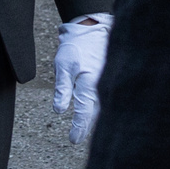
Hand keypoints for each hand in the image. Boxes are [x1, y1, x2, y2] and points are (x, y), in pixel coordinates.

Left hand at [52, 12, 111, 145]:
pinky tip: (98, 113)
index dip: (79, 127)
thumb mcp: (63, 65)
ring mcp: (109, 82)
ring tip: (87, 130)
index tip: (73, 140)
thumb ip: (62, 88)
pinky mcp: (111, 78)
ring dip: (95, 118)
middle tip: (78, 138)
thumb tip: (58, 110)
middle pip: (95, 113)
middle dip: (87, 127)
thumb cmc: (77, 45)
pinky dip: (102, 108)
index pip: (84, 111)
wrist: (93, 29)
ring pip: (103, 106)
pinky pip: (108, 98)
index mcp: (90, 84)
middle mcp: (103, 85)